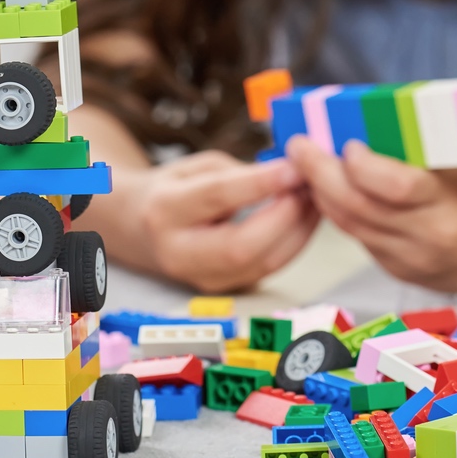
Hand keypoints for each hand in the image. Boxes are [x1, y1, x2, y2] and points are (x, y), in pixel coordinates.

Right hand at [128, 151, 321, 292]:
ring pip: (261, 264)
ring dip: (298, 231)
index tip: (294, 167)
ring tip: (315, 199)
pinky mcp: (224, 290)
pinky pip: (267, 269)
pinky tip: (305, 219)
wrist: (141, 230)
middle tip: (308, 186)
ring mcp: (201, 279)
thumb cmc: (175, 190)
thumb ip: (238, 173)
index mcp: (165, 210)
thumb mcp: (197, 167)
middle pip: (240, 247)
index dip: (260, 183)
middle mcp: (179, 253)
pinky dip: (293, 243)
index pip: (217, 197)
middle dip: (284, 216)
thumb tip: (289, 176)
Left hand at [286, 136, 456, 291]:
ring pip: (349, 225)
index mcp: (451, 210)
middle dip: (320, 174)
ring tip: (304, 162)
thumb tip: (368, 115)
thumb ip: (420, 146)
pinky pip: (357, 237)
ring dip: (321, 192)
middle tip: (299, 146)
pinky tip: (328, 188)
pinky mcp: (397, 271)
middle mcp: (427, 241)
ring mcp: (409, 262)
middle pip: (359, 208)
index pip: (396, 188)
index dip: (363, 165)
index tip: (347, 143)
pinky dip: (339, 210)